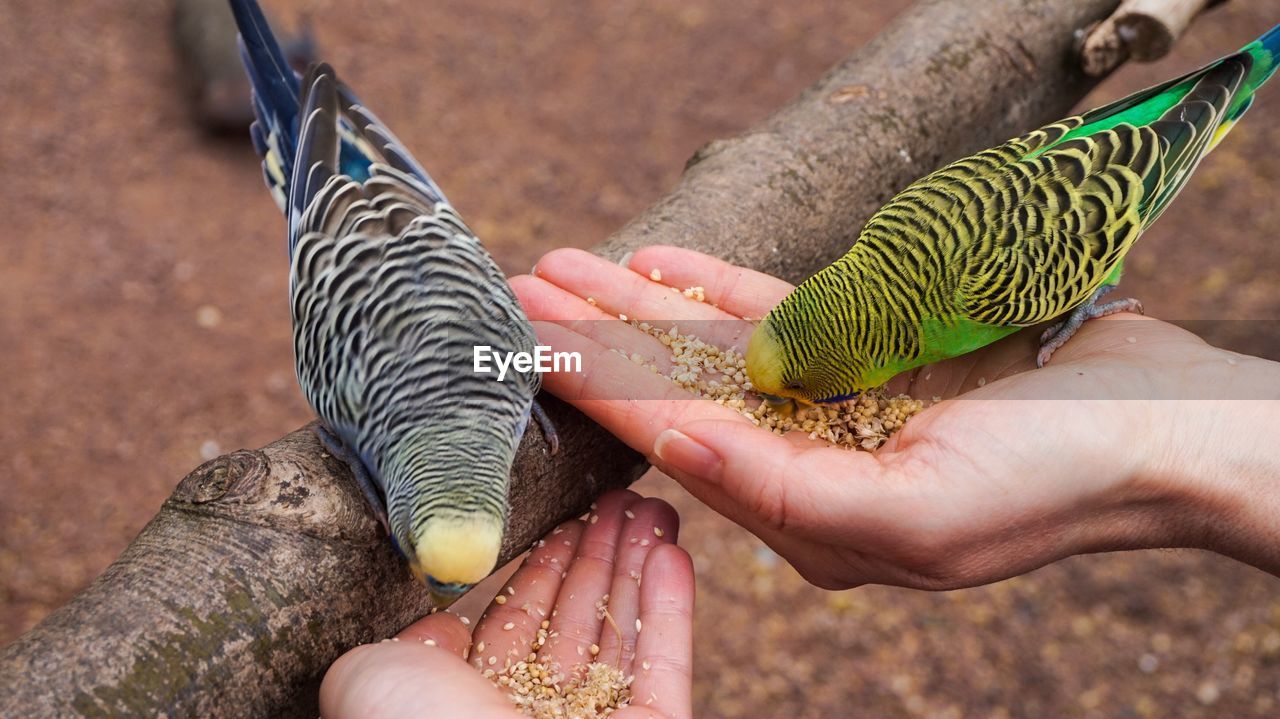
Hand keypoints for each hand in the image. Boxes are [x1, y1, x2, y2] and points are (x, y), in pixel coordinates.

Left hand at [320, 491, 694, 718]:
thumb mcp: (373, 677)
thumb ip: (407, 644)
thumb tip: (442, 625)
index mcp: (472, 704)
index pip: (519, 620)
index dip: (546, 564)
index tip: (569, 517)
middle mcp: (535, 717)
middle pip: (577, 620)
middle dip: (599, 554)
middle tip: (621, 498)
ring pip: (623, 635)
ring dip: (639, 566)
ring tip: (654, 509)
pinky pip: (666, 665)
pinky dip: (671, 608)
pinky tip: (672, 553)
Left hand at [510, 246, 1279, 588]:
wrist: (1156, 428)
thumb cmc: (1047, 489)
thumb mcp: (911, 519)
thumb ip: (785, 495)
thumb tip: (677, 446)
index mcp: (807, 518)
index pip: (678, 446)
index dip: (600, 395)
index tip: (533, 353)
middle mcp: (810, 461)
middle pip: (680, 392)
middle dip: (601, 344)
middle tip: (525, 296)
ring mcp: (837, 402)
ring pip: (717, 349)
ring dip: (642, 307)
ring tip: (569, 266)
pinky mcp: (870, 351)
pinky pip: (777, 313)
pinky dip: (717, 287)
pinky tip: (660, 263)